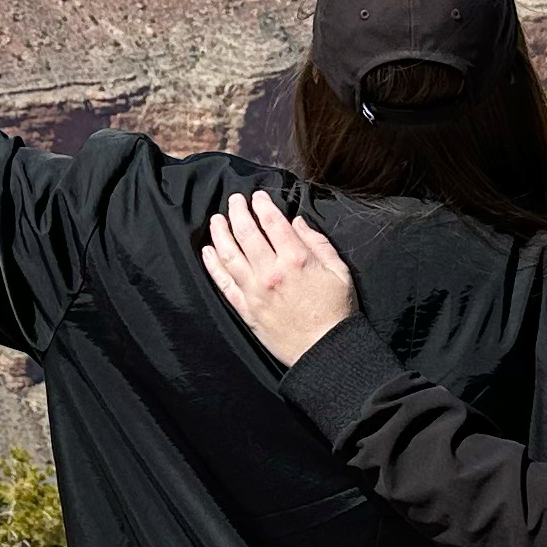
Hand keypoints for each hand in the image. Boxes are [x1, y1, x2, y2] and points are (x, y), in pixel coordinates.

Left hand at [201, 187, 359, 366]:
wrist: (325, 350)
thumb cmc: (336, 311)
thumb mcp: (339, 271)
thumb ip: (318, 243)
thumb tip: (298, 222)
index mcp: (296, 259)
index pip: (272, 222)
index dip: (262, 205)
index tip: (257, 196)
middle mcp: (271, 272)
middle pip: (246, 233)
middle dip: (237, 212)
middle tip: (234, 200)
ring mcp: (255, 291)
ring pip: (229, 254)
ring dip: (220, 233)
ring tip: (216, 219)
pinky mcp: (246, 309)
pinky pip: (223, 283)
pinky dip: (213, 265)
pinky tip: (208, 251)